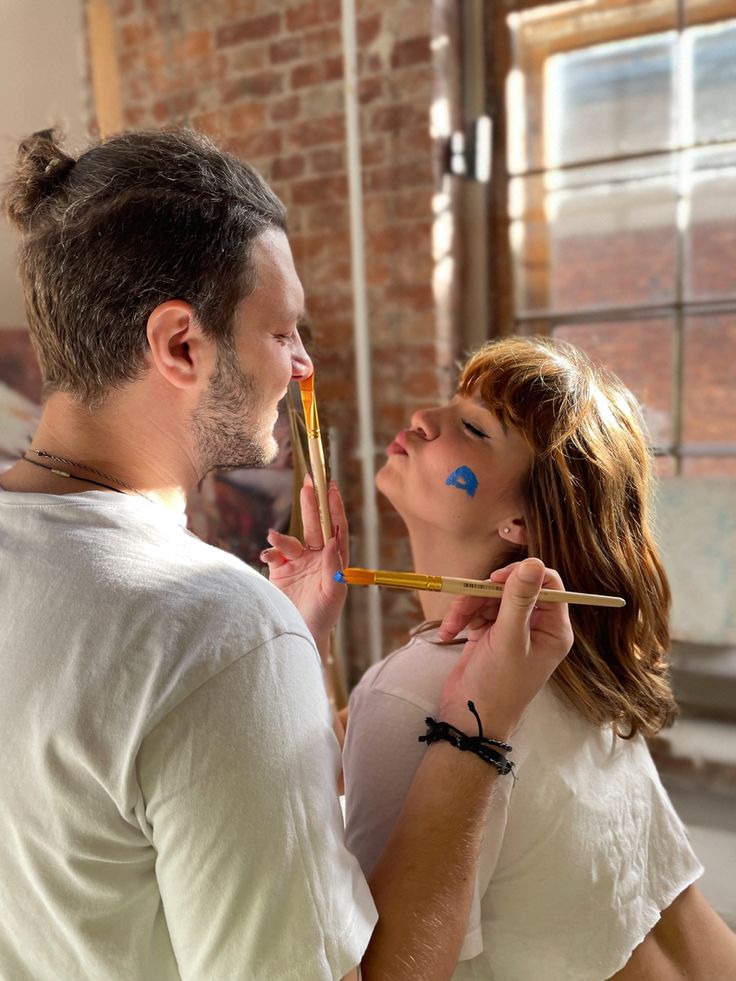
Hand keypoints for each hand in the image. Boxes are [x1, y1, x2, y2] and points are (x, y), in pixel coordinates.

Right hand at [260, 475, 347, 651]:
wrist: (299, 635)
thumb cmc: (323, 616)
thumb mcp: (333, 593)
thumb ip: (333, 566)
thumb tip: (332, 540)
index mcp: (334, 559)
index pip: (336, 528)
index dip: (335, 507)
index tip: (333, 488)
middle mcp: (317, 557)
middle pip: (315, 525)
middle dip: (313, 504)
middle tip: (310, 481)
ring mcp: (297, 562)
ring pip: (291, 539)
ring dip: (283, 536)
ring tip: (275, 538)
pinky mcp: (279, 570)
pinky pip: (273, 553)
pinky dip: (270, 550)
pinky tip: (268, 554)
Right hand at [437, 558, 573, 739]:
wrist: (468, 718)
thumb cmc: (497, 685)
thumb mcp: (509, 639)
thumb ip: (519, 598)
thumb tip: (534, 561)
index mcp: (553, 628)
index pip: (548, 584)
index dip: (522, 575)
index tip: (496, 580)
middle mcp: (536, 626)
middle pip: (513, 587)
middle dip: (485, 594)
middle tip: (466, 603)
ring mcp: (510, 629)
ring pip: (489, 596)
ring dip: (468, 606)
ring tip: (453, 626)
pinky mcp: (488, 633)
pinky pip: (475, 610)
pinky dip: (460, 617)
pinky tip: (449, 632)